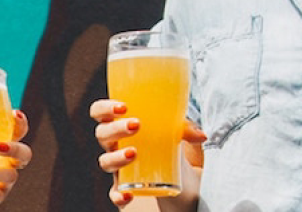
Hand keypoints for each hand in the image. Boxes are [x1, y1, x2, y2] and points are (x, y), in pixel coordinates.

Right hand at [88, 99, 203, 207]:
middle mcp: (115, 145)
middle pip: (101, 134)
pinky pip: (114, 193)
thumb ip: (186, 129)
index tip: (123, 106)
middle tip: (136, 125)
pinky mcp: (126, 187)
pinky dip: (118, 195)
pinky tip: (128, 194)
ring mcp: (119, 167)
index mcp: (121, 124)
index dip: (105, 108)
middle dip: (116, 129)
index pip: (100, 112)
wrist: (180, 175)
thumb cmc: (170, 143)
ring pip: (105, 161)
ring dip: (116, 157)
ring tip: (134, 153)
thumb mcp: (178, 133)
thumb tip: (201, 136)